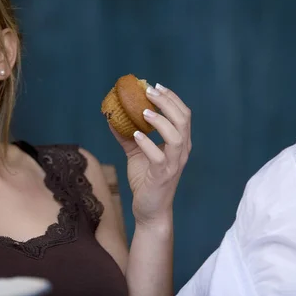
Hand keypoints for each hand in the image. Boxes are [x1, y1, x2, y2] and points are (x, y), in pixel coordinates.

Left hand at [110, 83, 191, 226]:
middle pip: (183, 120)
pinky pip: (159, 157)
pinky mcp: (163, 176)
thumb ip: (127, 136)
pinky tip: (136, 134)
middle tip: (149, 91)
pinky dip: (148, 143)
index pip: (183, 114)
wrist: (150, 210)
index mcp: (179, 143)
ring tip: (143, 111)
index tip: (156, 86)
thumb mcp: (136, 153)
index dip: (172, 98)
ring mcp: (174, 164)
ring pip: (177, 137)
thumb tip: (112, 118)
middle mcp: (181, 151)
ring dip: (160, 121)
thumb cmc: (146, 180)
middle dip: (167, 102)